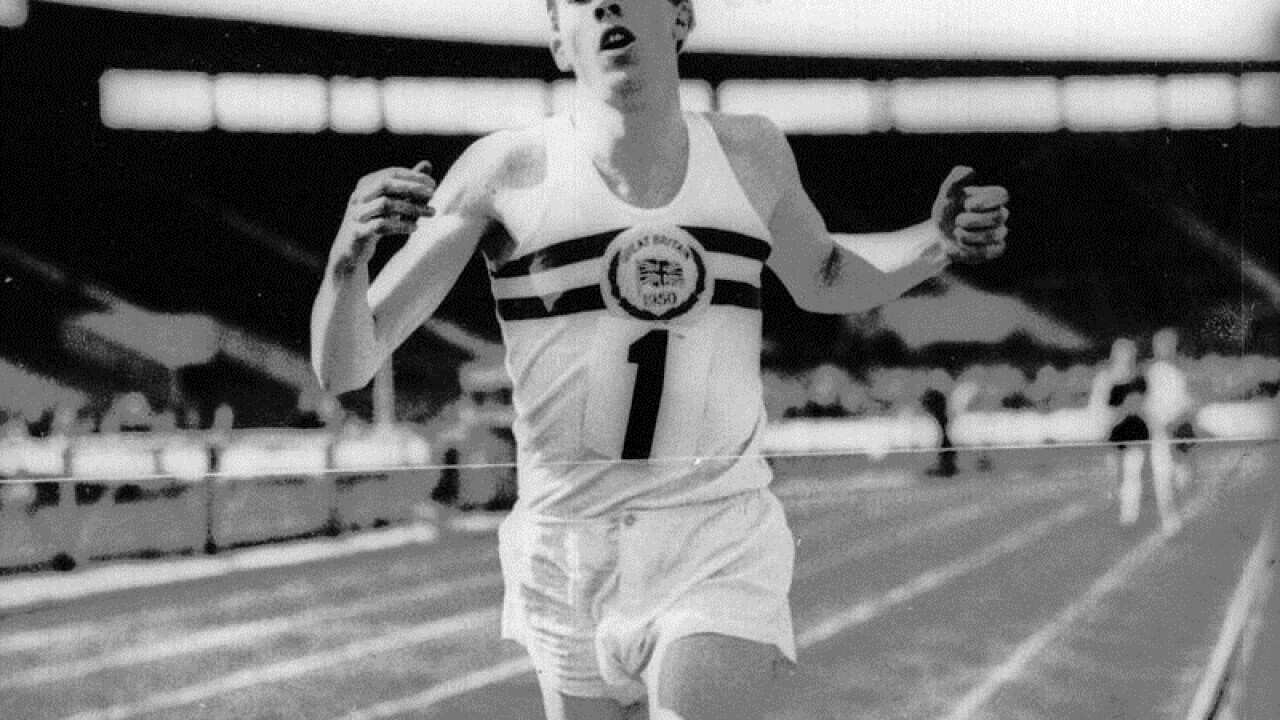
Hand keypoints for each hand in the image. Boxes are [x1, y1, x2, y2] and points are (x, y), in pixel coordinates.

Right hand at [329, 160, 435, 274]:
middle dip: (411, 187)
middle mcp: (359, 196)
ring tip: (431, 212)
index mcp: (366, 184)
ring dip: (412, 208)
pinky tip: (415, 228)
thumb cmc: (376, 221)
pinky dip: (400, 225)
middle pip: (385, 184)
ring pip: (385, 204)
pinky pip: (381, 225)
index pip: (391, 173)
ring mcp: (356, 214)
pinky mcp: (357, 232)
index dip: (413, 176)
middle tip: (432, 194)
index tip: (433, 183)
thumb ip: (408, 184)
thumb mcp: (393, 201)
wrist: (352, 250)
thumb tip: (427, 164)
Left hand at [931, 166, 1008, 263]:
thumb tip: (971, 170)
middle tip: (957, 221)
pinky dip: (973, 249)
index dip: (985, 201)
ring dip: (969, 235)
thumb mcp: (946, 195)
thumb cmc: (946, 211)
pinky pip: (992, 250)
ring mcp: (1000, 232)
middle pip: (998, 216)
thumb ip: (955, 180)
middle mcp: (1000, 213)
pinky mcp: (996, 249)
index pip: (1002, 195)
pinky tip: (963, 246)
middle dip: (971, 220)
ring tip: (958, 233)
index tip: (967, 205)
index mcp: (992, 197)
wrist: (939, 235)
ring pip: (995, 235)